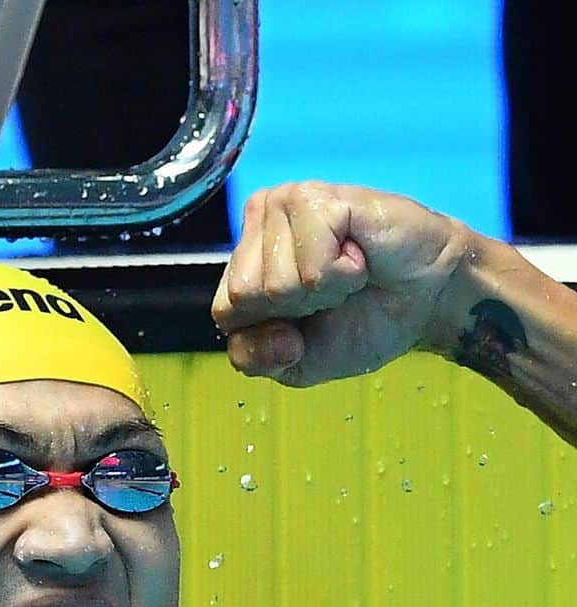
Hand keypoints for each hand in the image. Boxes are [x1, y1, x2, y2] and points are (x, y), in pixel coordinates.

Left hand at [211, 182, 472, 385]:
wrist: (426, 301)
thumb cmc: (364, 322)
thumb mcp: (296, 363)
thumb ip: (255, 359)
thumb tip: (268, 334)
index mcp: (244, 262)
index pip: (224, 312)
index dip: (269, 334)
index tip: (307, 320)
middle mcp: (259, 226)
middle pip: (245, 296)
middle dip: (297, 310)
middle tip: (332, 291)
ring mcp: (285, 205)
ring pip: (277, 284)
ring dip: (325, 291)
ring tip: (348, 271)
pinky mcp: (318, 198)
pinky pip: (313, 266)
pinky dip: (343, 275)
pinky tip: (359, 255)